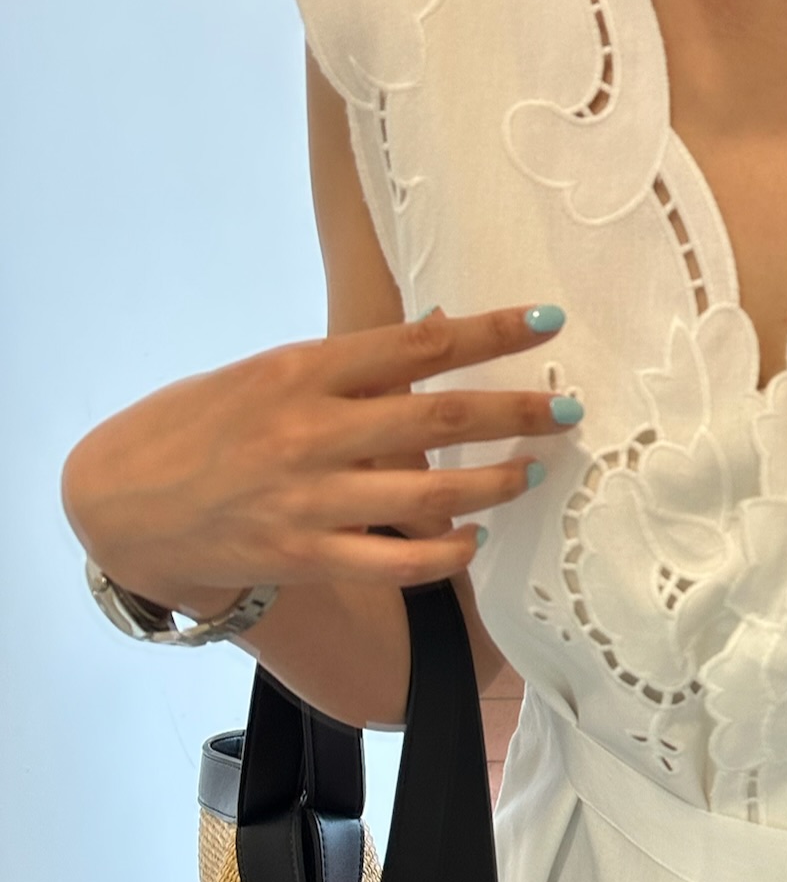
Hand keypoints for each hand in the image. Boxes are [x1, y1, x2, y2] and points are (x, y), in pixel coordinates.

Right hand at [62, 306, 581, 613]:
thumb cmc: (203, 426)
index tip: (548, 319)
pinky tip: (476, 540)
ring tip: (531, 473)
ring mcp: (310, 500)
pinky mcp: (307, 556)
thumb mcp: (268, 374)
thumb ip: (350, 366)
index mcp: (302, 372)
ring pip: (432, 498)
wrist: (121, 502)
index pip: (417, 344)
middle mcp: (311, 433)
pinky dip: (449, 553)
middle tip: (570, 409)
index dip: (490, 332)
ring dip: (496, 485)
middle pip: (441, 420)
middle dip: (518, 413)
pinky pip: (399, 563)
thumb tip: (438, 332)